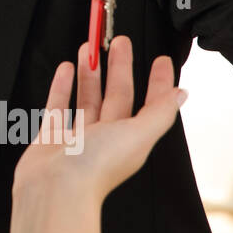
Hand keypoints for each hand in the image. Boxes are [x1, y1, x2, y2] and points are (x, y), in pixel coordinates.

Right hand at [14, 36, 184, 201]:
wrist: (54, 190)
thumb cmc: (95, 168)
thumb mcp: (138, 135)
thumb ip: (159, 113)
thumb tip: (181, 95)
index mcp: (130, 139)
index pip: (149, 105)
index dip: (157, 83)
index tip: (161, 61)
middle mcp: (106, 138)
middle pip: (117, 95)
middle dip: (120, 67)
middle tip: (119, 42)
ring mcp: (78, 137)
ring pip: (88, 97)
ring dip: (90, 72)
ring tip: (89, 48)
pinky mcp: (52, 136)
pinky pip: (58, 105)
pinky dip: (62, 86)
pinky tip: (64, 70)